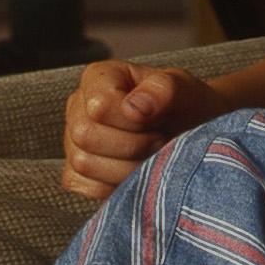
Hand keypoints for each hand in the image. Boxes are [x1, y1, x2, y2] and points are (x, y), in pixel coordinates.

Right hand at [62, 57, 226, 201]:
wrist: (191, 133)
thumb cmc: (184, 106)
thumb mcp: (183, 89)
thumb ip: (162, 89)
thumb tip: (135, 107)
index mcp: (98, 78)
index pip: (100, 106)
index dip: (134, 122)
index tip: (158, 121)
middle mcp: (77, 106)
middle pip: (85, 135)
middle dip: (132, 146)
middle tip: (159, 142)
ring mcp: (72, 139)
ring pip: (83, 163)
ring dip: (126, 169)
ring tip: (150, 158)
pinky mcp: (76, 170)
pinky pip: (82, 185)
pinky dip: (113, 186)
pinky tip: (135, 173)